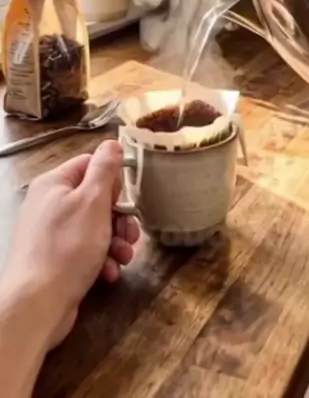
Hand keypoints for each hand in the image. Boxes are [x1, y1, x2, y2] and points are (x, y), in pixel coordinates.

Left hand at [0, 141, 139, 350]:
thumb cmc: (68, 247)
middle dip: (119, 218)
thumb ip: (104, 169)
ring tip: (125, 257)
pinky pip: (83, 250)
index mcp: (54, 183)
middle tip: (132, 234)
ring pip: (93, 227)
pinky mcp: (54, 259)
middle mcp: (48, 204)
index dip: (112, 180)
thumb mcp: (93, 201)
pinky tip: (109, 273)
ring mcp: (49, 233)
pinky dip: (100, 259)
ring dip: (115, 241)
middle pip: (94, 199)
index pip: (89, 164)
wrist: (37, 305)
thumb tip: (111, 143)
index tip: (125, 199)